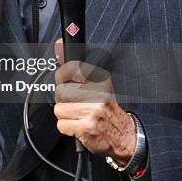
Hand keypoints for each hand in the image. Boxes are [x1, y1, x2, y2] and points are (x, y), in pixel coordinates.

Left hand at [53, 39, 135, 164]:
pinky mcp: (85, 127)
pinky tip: (79, 126)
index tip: (63, 80)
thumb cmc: (107, 109)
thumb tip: (59, 45)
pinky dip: (67, 127)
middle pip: (60, 91)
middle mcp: (97, 93)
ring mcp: (91, 110)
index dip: (62, 75)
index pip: (72, 67)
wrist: (123, 135)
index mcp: (100, 80)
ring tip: (79, 115)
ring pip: (58, 109)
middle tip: (76, 104)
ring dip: (65, 115)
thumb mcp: (99, 85)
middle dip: (63, 100)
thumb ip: (78, 69)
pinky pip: (61, 124)